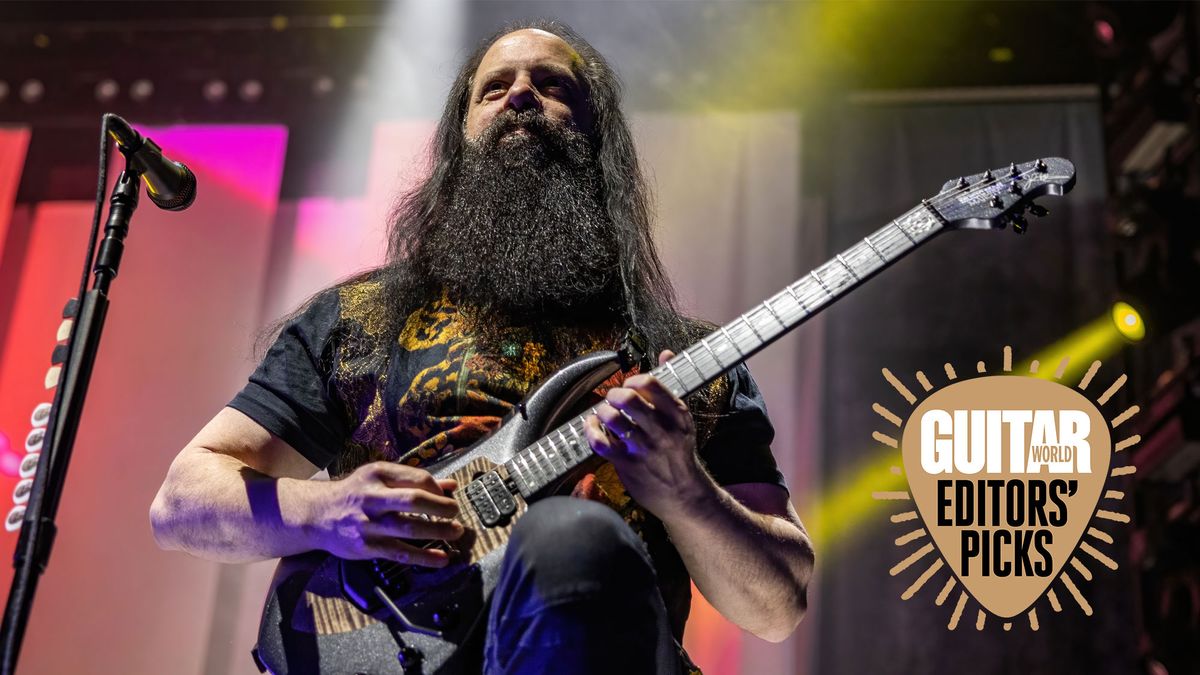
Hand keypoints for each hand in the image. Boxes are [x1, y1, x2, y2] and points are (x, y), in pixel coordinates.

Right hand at [314, 461, 462, 566]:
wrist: (317, 514)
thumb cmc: (355, 493)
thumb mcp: (380, 478)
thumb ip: (415, 481)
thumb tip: (451, 486)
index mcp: (378, 474)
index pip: (417, 478)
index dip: (438, 488)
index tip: (447, 496)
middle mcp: (373, 497)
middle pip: (414, 501)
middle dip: (442, 508)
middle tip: (455, 513)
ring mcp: (369, 524)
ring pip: (410, 528)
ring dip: (438, 531)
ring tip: (455, 532)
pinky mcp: (367, 546)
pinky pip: (400, 553)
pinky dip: (424, 557)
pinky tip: (441, 559)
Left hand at [584, 350, 712, 518]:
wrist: (685, 496)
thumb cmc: (679, 453)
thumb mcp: (682, 419)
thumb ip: (669, 386)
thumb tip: (666, 352)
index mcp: (677, 415)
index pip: (651, 384)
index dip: (633, 379)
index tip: (629, 384)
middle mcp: (662, 430)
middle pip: (628, 399)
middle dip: (614, 394)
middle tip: (612, 398)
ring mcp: (644, 449)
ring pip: (613, 419)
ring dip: (602, 412)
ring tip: (603, 414)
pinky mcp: (629, 465)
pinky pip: (601, 444)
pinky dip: (591, 432)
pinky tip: (591, 428)